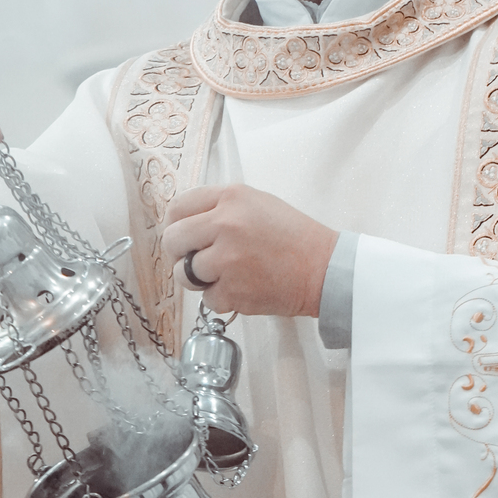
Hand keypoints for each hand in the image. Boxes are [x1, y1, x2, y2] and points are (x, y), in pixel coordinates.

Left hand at [161, 184, 336, 317]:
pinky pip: (206, 299)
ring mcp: (226, 259)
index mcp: (231, 198)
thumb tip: (184, 224)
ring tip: (223, 276)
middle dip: (178, 253)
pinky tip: (241, 288)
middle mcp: (225, 224)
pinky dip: (220, 298)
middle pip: (172, 240)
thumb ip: (220, 208)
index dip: (174, 224)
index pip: (178, 207)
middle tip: (193, 260)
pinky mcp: (232, 291)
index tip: (181, 236)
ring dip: (198, 280)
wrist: (324, 268)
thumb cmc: (294, 237)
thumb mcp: (257, 203)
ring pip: (183, 273)